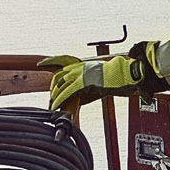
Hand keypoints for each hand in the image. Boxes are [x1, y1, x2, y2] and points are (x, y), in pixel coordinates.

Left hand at [39, 48, 159, 112]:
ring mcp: (81, 74)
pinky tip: (56, 105)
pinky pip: (68, 92)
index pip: (63, 64)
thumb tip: (82, 93)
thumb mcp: (100, 78)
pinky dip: (60, 99)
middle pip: (59, 75)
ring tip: (52, 103)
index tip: (44, 68)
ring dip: (55, 95)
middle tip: (52, 95)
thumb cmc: (117, 76)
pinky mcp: (84, 83)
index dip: (52, 66)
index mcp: (83, 65)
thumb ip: (89, 84)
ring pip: (61, 84)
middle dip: (53, 86)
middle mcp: (80, 68)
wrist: (125, 73)